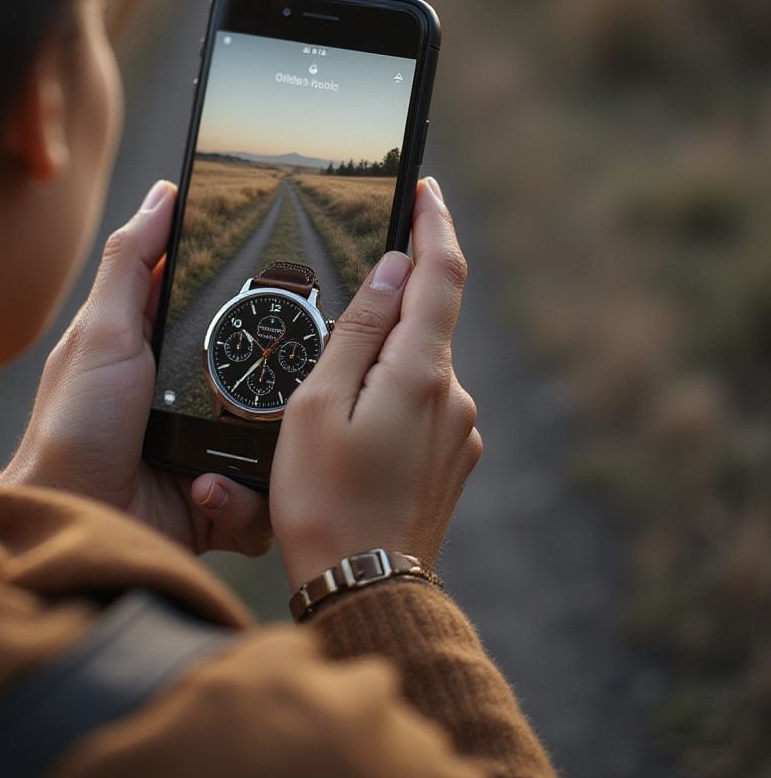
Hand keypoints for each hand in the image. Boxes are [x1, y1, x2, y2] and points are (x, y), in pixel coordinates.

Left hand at [0, 180, 271, 556]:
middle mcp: (195, 390)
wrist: (75, 520)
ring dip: (266, 448)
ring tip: (226, 455)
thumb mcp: (100, 333)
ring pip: (279, 435)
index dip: (257, 286)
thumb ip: (131, 262)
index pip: (222, 301)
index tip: (294, 273)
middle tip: (303, 370)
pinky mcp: (224, 494)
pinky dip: (241, 501)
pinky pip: (263, 493)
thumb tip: (164, 193)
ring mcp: (213, 443)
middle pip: (266, 367)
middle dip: (287, 376)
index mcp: (165, 344)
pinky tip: (207, 492)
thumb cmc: (74, 425)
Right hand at [271, 177, 480, 590]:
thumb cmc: (322, 498)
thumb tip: (390, 272)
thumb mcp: (318, 405)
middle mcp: (454, 396)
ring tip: (330, 399)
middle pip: (428, 319)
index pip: (441, 274)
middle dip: (391, 302)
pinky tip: (354, 431)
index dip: (434, 224)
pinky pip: (424, 402)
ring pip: (421, 365)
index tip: (425, 188)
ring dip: (384, 359)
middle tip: (339, 310)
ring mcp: (459, 430)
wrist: (363, 589)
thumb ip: (358, 332)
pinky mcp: (455, 458)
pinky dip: (392, 394)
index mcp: (420, 373)